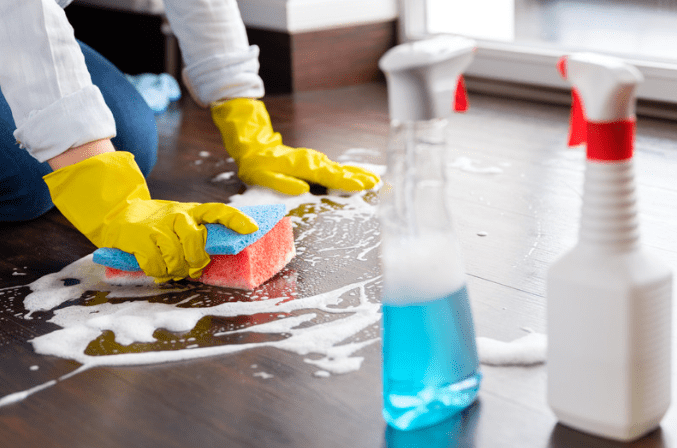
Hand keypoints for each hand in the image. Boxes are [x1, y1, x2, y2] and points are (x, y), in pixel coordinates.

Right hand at [43, 151, 257, 281]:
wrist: (116, 215)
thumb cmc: (156, 225)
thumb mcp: (179, 222)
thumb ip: (196, 235)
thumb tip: (212, 259)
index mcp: (191, 211)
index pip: (218, 211)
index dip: (236, 220)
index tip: (252, 229)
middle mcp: (177, 215)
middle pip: (196, 243)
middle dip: (195, 262)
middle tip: (191, 269)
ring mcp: (157, 225)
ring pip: (176, 257)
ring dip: (174, 270)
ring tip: (170, 269)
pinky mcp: (138, 237)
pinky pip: (156, 264)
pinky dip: (157, 272)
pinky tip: (155, 269)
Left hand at [211, 98, 379, 194]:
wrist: (255, 149)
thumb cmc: (258, 166)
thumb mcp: (263, 176)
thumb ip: (282, 183)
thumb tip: (302, 189)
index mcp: (303, 166)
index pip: (328, 175)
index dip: (346, 181)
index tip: (361, 185)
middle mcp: (312, 162)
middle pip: (339, 171)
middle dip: (358, 178)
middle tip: (376, 183)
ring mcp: (315, 161)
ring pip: (339, 169)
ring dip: (357, 175)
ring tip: (374, 180)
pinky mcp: (315, 164)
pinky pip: (335, 169)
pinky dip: (349, 173)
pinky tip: (360, 176)